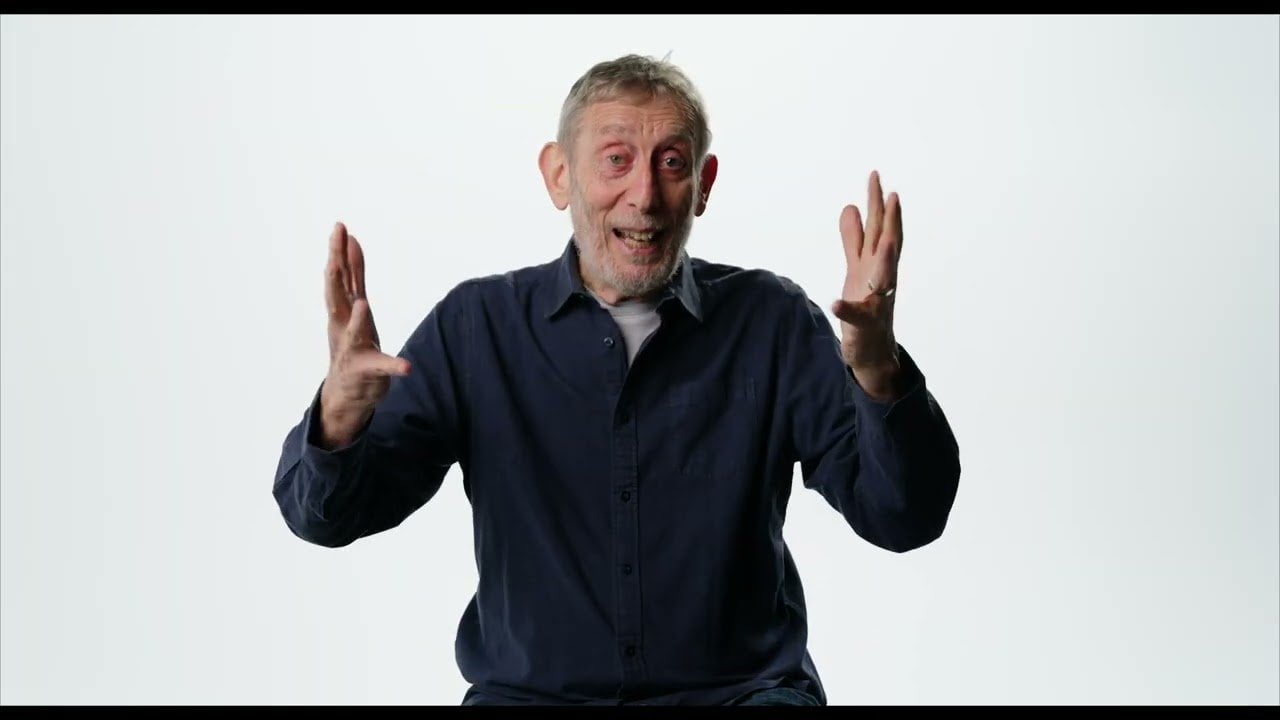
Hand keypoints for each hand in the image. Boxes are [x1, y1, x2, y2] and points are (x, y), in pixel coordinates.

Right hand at [318, 221, 409, 447]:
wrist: (346, 390)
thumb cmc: (353, 342)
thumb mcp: (354, 303)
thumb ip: (354, 274)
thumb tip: (351, 241)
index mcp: (343, 309)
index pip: (340, 276)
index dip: (339, 252)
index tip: (340, 227)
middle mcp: (343, 325)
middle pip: (337, 295)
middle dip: (336, 273)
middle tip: (335, 252)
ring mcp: (353, 348)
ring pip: (352, 332)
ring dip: (358, 320)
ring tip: (364, 305)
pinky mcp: (367, 371)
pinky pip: (381, 369)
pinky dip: (393, 367)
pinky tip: (406, 367)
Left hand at [831, 171, 902, 400]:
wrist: (873, 350)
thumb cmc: (865, 305)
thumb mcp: (856, 267)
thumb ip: (853, 239)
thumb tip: (851, 207)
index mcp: (877, 264)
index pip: (882, 231)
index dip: (882, 208)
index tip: (880, 182)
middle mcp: (881, 279)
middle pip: (887, 245)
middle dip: (888, 221)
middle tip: (891, 193)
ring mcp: (875, 301)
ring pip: (883, 278)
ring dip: (885, 260)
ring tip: (886, 240)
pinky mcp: (863, 324)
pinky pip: (855, 316)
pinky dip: (846, 309)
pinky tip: (836, 302)